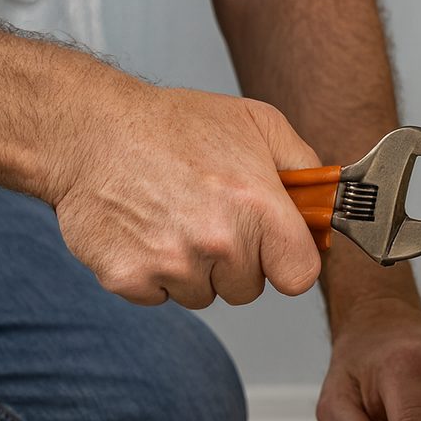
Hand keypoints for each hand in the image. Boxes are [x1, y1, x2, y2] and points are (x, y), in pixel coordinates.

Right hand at [50, 84, 323, 307]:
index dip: (287, 261)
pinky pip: (159, 296)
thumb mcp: (257, 124)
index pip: (299, 276)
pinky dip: (152, 272)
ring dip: (193, 268)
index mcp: (258, 207)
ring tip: (174, 217)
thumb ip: (303, 166)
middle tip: (210, 216)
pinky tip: (145, 229)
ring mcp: (172, 264)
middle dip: (236, 261)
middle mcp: (219, 241)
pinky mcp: (129, 279)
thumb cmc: (174, 124)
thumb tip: (329, 200)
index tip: (275, 247)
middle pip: (248, 288)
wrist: (92, 130)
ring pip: (203, 295)